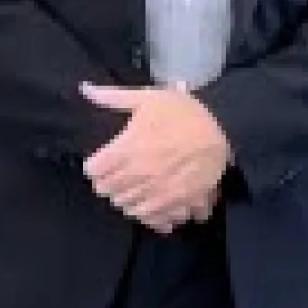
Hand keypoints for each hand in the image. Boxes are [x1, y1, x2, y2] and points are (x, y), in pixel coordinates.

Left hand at [79, 83, 230, 233]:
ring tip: (134, 187)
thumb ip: (113, 97)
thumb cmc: (183, 111)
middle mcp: (139, 173)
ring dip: (126, 197)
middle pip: (107, 190)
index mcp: (127, 147)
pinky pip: (152, 218)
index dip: (94, 165)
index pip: (94, 170)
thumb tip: (84, 89)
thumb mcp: (147, 97)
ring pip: (126, 206)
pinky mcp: (177, 203)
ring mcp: (158, 191)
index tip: (101, 161)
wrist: (222, 127)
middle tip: (118, 173)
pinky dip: (148, 213)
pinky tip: (151, 201)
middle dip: (108, 182)